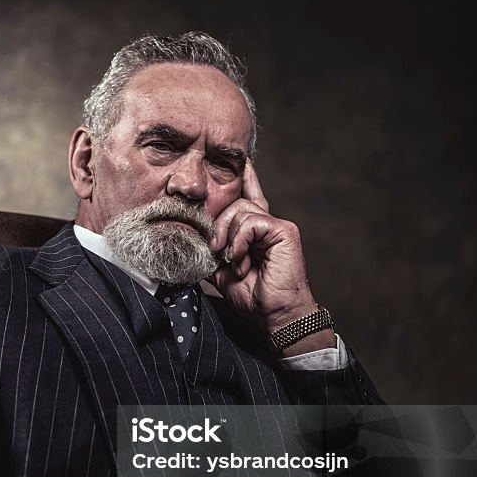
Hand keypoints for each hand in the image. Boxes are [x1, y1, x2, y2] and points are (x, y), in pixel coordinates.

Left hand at [208, 162, 330, 351]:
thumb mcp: (221, 271)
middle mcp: (266, 224)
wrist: (273, 315)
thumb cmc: (252, 297)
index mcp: (253, 232)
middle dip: (217, 226)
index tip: (237, 161)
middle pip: (233, 204)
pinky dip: (240, 239)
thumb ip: (212, 250)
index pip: (245, 198)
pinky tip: (240, 258)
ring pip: (240, 210)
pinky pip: (252, 220)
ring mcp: (276, 226)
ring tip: (232, 261)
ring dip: (228, 237)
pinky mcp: (284, 230)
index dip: (243, 179)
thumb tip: (192, 239)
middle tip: (216, 251)